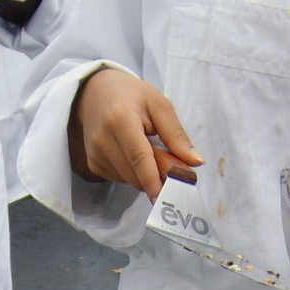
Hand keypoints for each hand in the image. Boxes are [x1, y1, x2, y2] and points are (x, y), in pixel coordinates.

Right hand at [68, 68, 203, 201]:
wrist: (95, 92)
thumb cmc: (131, 96)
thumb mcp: (159, 104)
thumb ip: (176, 134)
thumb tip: (195, 162)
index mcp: (120, 120)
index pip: (139, 157)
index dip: (153, 180)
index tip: (165, 197)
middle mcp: (102, 139)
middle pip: (135, 174)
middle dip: (157, 176)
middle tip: (169, 161)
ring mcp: (95, 154)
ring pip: (130, 180)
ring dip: (144, 174)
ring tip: (146, 149)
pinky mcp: (93, 164)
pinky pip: (121, 179)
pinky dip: (132, 172)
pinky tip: (131, 153)